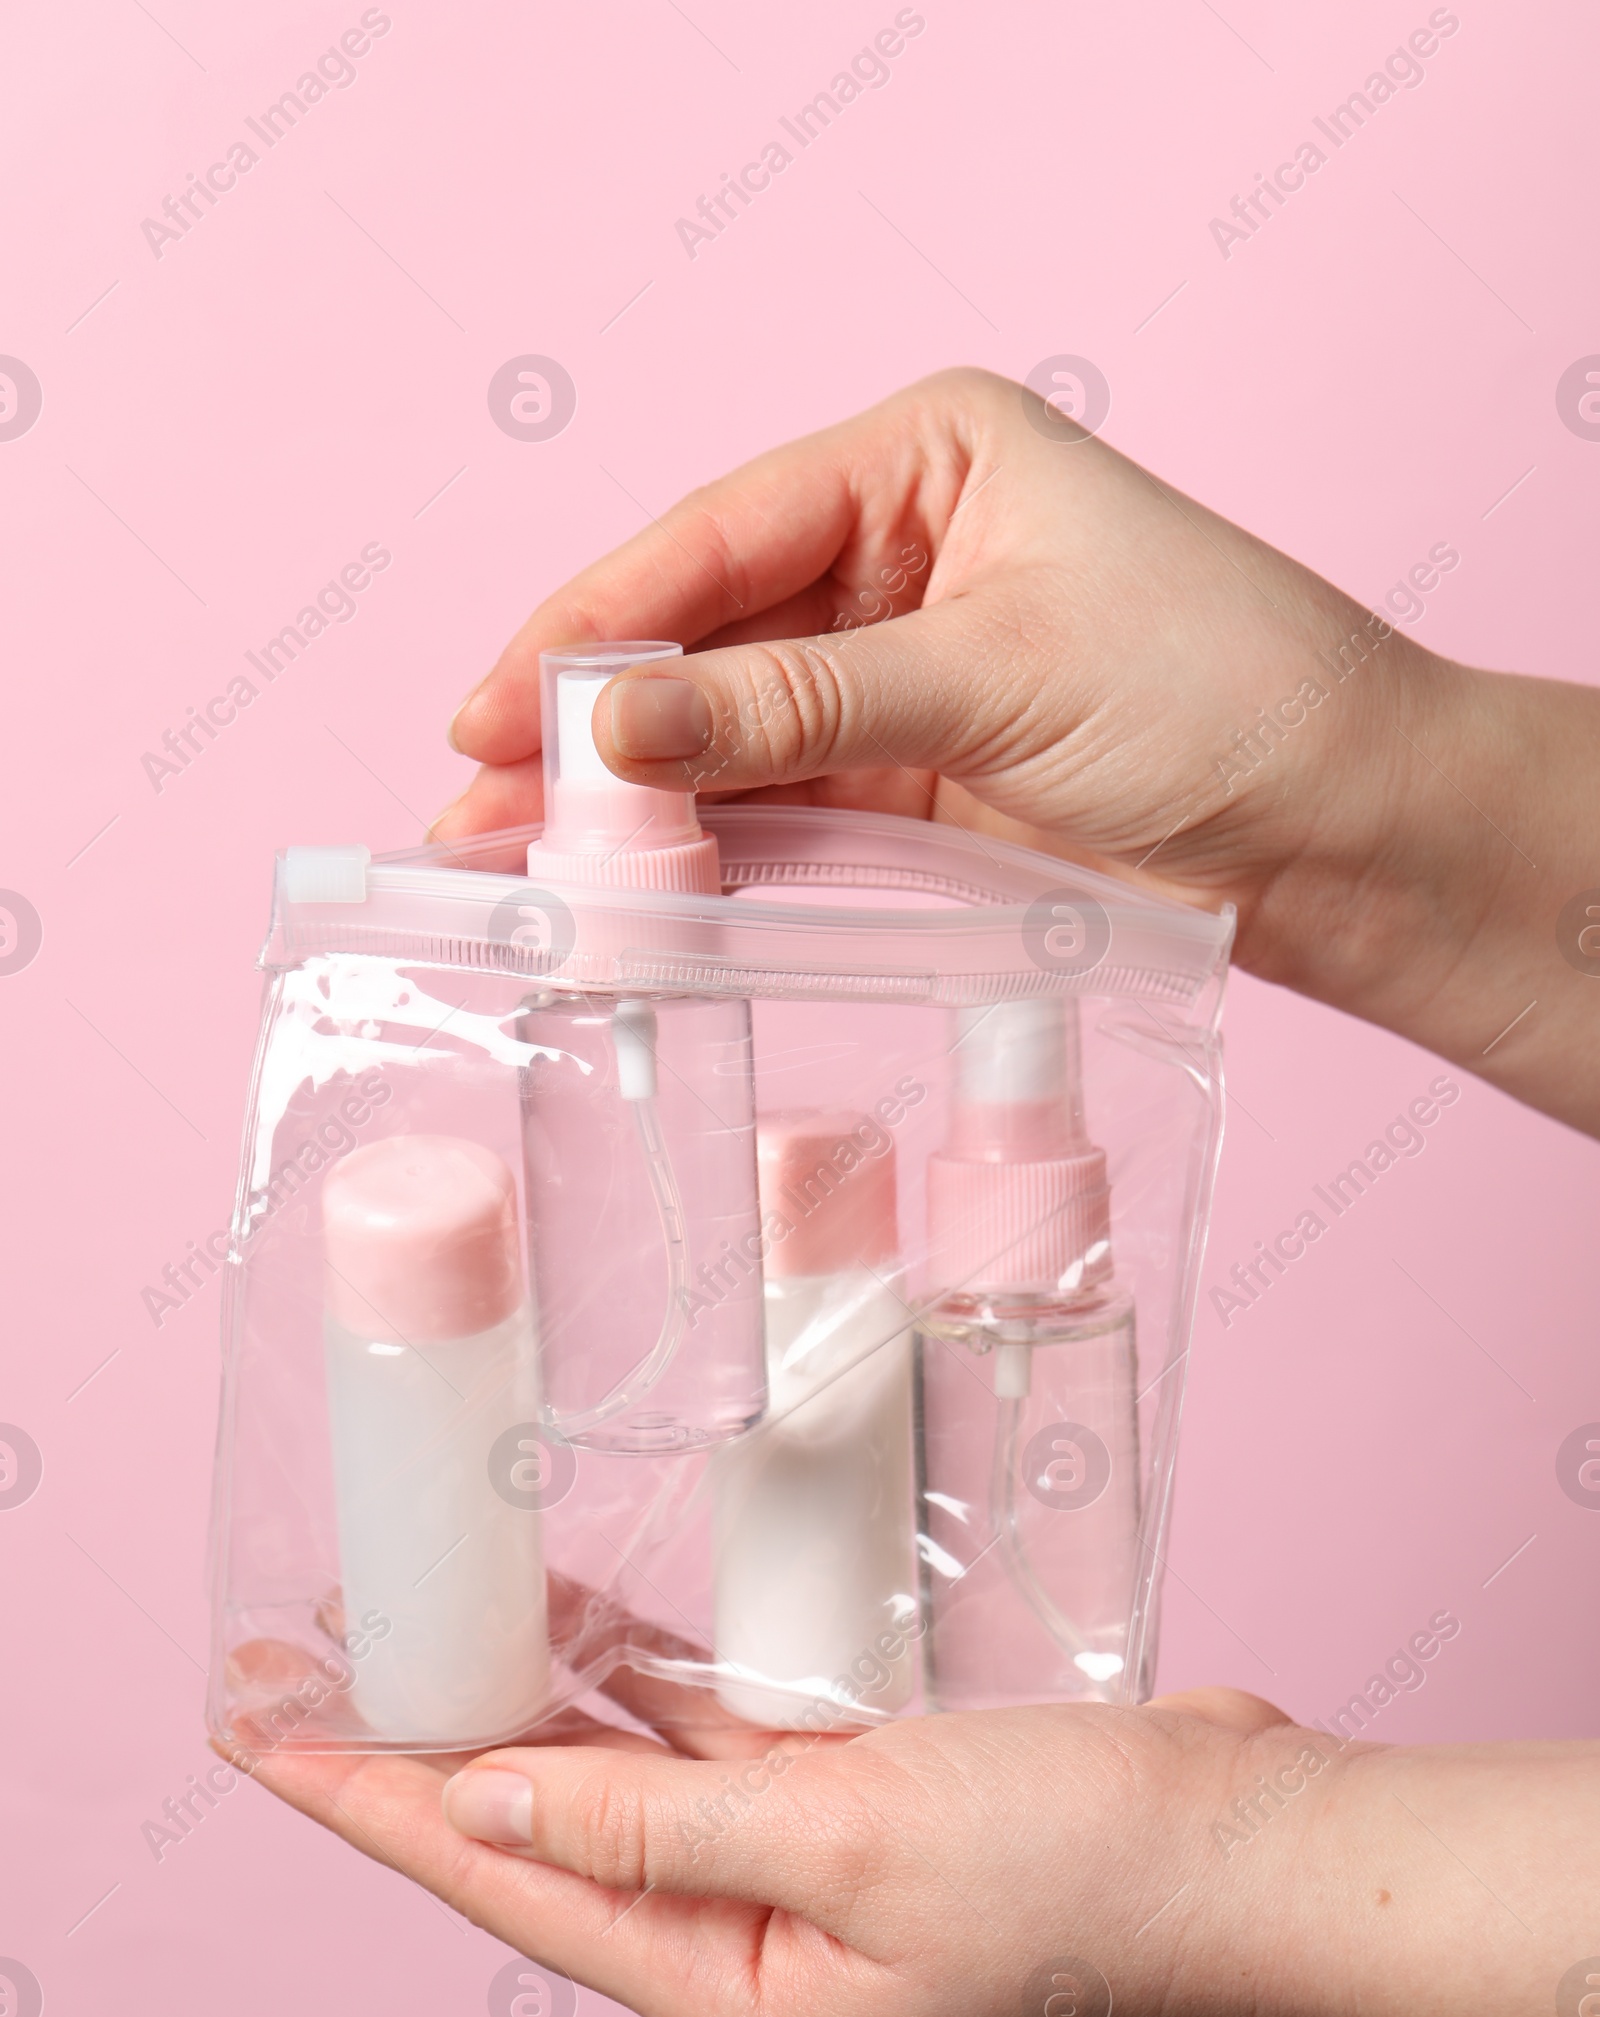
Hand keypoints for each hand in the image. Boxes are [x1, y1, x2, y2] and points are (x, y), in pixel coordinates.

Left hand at [229, 1673, 1599, 2016]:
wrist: (1245, 1842)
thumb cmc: (1077, 1863)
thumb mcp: (847, 1838)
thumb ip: (657, 1820)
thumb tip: (487, 1805)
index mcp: (725, 1980)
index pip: (497, 1874)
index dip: (366, 1794)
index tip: (258, 1723)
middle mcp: (739, 1930)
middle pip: (531, 1822)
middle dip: (412, 1736)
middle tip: (296, 1652)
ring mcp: (795, 1857)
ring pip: (612, 1762)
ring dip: (517, 1687)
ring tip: (406, 1611)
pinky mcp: (850, 1786)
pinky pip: (704, 1723)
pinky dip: (637, 1668)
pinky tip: (575, 1609)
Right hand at [438, 367, 1599, 1134]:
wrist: (1346, 832)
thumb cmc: (1221, 695)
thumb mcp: (991, 678)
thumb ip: (796, 709)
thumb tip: (612, 726)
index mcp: (928, 457)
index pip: (723, 535)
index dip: (598, 623)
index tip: (495, 703)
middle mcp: (902, 552)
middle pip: (707, 636)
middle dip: (592, 722)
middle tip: (472, 800)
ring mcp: (904, 671)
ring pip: (732, 732)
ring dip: (632, 797)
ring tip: (516, 859)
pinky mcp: (917, 778)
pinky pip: (785, 806)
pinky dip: (708, 847)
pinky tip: (628, 882)